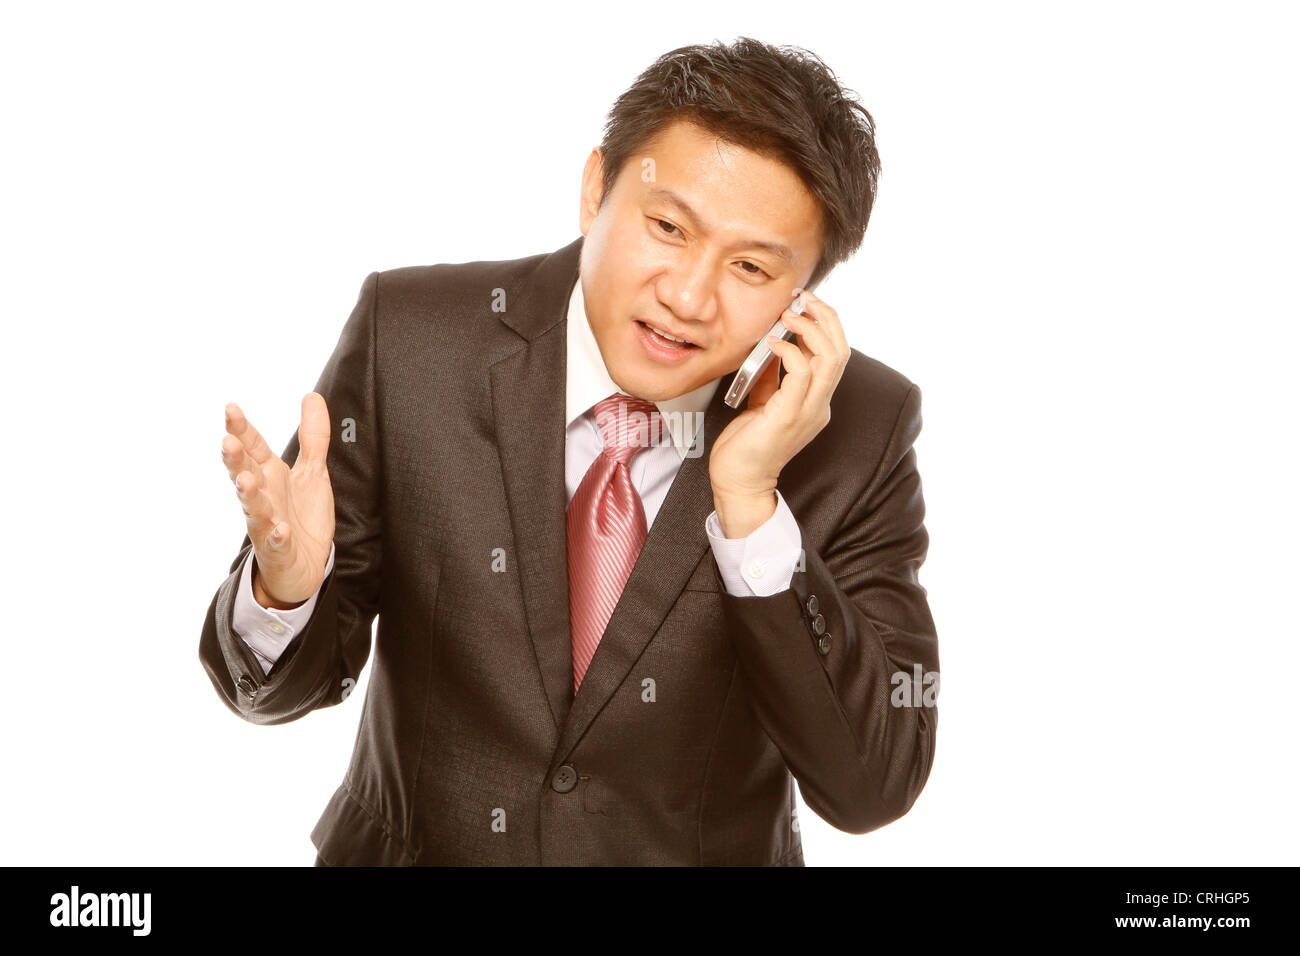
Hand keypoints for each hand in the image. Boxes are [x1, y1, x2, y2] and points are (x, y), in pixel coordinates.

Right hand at [222, 393, 334, 607]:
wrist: (304, 565)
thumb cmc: (301, 516)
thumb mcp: (312, 472)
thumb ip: (314, 436)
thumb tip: (312, 396)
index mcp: (269, 475)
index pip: (253, 447)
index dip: (242, 429)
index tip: (231, 408)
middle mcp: (263, 496)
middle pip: (245, 473)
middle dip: (236, 459)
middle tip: (228, 441)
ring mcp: (266, 523)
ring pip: (254, 507)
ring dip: (249, 494)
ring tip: (246, 480)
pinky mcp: (278, 549)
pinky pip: (276, 542)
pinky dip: (276, 536)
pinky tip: (279, 529)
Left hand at [709, 289, 849, 535]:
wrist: (738, 481)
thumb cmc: (747, 446)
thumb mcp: (763, 402)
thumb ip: (773, 377)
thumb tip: (772, 347)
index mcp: (817, 402)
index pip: (836, 355)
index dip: (826, 325)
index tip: (806, 304)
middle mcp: (819, 406)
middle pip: (841, 351)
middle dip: (826, 318)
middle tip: (804, 298)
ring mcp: (808, 412)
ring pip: (830, 359)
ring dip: (811, 329)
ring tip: (790, 314)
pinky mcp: (788, 417)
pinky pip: (800, 374)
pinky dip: (789, 351)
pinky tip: (772, 343)